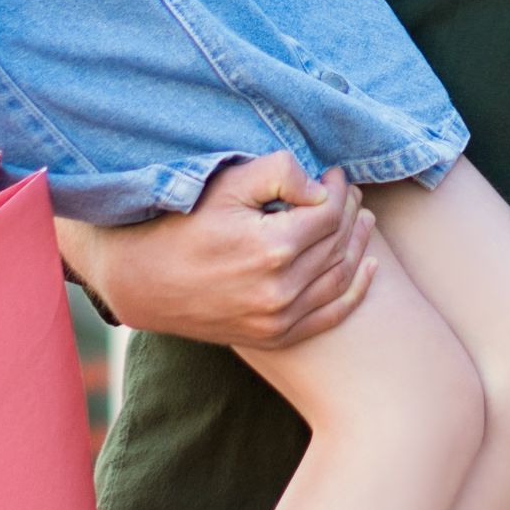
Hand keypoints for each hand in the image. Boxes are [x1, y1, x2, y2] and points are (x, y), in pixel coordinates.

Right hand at [60, 154, 378, 351]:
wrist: (141, 281)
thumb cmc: (180, 223)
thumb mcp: (225, 184)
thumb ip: (279, 173)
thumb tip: (321, 187)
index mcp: (273, 247)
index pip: (330, 212)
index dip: (339, 188)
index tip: (334, 174)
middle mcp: (282, 289)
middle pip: (338, 243)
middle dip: (350, 212)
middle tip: (349, 193)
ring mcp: (279, 319)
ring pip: (340, 277)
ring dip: (358, 246)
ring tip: (363, 221)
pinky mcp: (273, 337)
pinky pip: (329, 316)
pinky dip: (354, 292)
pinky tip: (368, 270)